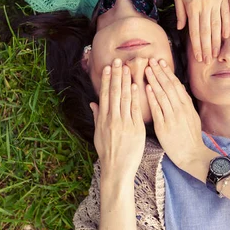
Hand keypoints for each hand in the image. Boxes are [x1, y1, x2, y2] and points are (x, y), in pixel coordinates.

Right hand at [90, 59, 145, 181]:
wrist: (117, 169)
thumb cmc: (107, 152)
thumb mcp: (98, 134)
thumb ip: (97, 116)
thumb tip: (93, 102)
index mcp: (103, 120)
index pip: (104, 95)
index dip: (106, 80)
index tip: (108, 67)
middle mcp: (112, 119)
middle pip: (114, 93)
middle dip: (116, 76)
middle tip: (117, 61)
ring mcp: (124, 123)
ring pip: (124, 98)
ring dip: (125, 81)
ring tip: (126, 67)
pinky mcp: (135, 129)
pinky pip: (135, 109)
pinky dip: (135, 96)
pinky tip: (135, 85)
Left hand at [144, 58, 215, 180]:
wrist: (192, 154)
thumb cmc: (190, 137)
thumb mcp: (192, 117)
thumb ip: (185, 102)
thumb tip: (180, 87)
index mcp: (186, 106)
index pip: (175, 85)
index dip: (167, 72)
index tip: (160, 62)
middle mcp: (180, 109)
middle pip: (168, 86)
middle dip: (159, 72)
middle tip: (151, 60)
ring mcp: (172, 117)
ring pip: (162, 95)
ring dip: (154, 80)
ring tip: (147, 69)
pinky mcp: (164, 127)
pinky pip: (158, 110)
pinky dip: (152, 98)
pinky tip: (147, 89)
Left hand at [173, 0, 229, 64]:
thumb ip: (180, 13)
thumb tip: (181, 29)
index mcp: (192, 9)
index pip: (195, 33)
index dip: (197, 47)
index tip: (200, 58)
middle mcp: (204, 8)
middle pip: (206, 33)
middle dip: (207, 49)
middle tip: (208, 61)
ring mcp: (215, 3)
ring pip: (217, 27)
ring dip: (217, 42)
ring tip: (218, 54)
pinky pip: (227, 15)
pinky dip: (228, 26)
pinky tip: (229, 37)